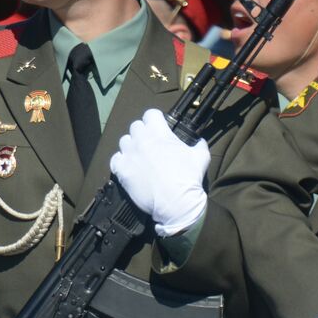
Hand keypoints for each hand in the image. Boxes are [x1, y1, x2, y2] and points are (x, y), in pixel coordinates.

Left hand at [110, 110, 208, 236]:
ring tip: (140, 156)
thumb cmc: (189, 179)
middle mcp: (141, 140)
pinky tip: (131, 168)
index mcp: (160, 134)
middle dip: (143, 133)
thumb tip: (199, 140)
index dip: (156, 120)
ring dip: (132, 146)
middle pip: (135, 126)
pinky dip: (122, 161)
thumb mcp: (201, 157)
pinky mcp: (121, 170)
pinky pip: (115, 159)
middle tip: (151, 144)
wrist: (176, 203)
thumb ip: (199, 145)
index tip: (160, 127)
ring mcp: (129, 154)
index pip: (150, 114)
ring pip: (124, 141)